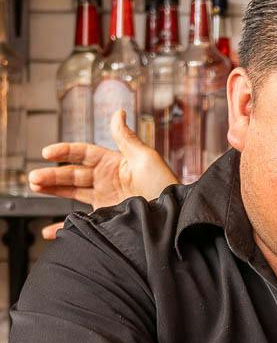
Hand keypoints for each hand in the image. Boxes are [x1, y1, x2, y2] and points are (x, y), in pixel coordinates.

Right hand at [29, 110, 179, 238]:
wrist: (177, 219)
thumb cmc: (168, 188)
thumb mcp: (147, 159)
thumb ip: (127, 138)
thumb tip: (118, 113)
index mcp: (115, 164)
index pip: (83, 153)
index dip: (64, 151)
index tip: (47, 153)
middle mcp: (108, 182)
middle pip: (73, 175)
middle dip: (52, 175)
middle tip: (34, 178)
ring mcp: (108, 201)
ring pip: (72, 194)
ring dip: (52, 191)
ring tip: (35, 189)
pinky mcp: (110, 220)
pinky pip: (84, 221)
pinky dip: (66, 225)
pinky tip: (52, 230)